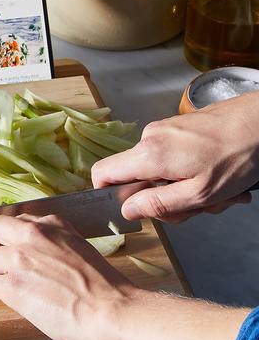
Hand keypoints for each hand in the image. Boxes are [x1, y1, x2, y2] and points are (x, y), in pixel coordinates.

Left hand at [0, 214, 135, 339]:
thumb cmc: (106, 289)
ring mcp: (19, 259)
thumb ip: (60, 246)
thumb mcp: (82, 250)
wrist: (111, 311)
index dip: (11, 231)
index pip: (22, 220)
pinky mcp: (11, 285)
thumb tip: (48, 258)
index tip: (6, 236)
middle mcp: (33, 235)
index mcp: (54, 226)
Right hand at [91, 92, 258, 222]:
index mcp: (148, 154)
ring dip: (185, 189)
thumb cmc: (236, 156)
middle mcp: (149, 138)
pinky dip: (191, 174)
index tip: (136, 208)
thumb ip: (159, 204)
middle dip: (165, 199)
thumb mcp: (200, 194)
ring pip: (158, 172)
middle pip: (136, 179)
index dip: (110, 195)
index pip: (102, 173)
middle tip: (198, 206)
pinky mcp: (176, 128)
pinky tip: (217, 178)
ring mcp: (162, 130)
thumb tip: (127, 211)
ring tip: (218, 192)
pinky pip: (171, 159)